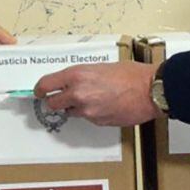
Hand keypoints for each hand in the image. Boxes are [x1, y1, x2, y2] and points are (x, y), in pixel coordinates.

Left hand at [34, 62, 157, 126]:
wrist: (150, 91)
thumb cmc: (131, 75)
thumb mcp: (101, 67)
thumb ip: (82, 75)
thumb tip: (71, 81)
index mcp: (77, 75)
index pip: (45, 86)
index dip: (40, 90)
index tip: (39, 91)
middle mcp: (78, 94)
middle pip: (52, 103)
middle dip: (55, 101)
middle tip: (61, 97)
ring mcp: (87, 111)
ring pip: (70, 112)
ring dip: (75, 107)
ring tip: (93, 98)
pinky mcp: (97, 122)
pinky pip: (87, 118)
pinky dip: (91, 113)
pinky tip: (104, 104)